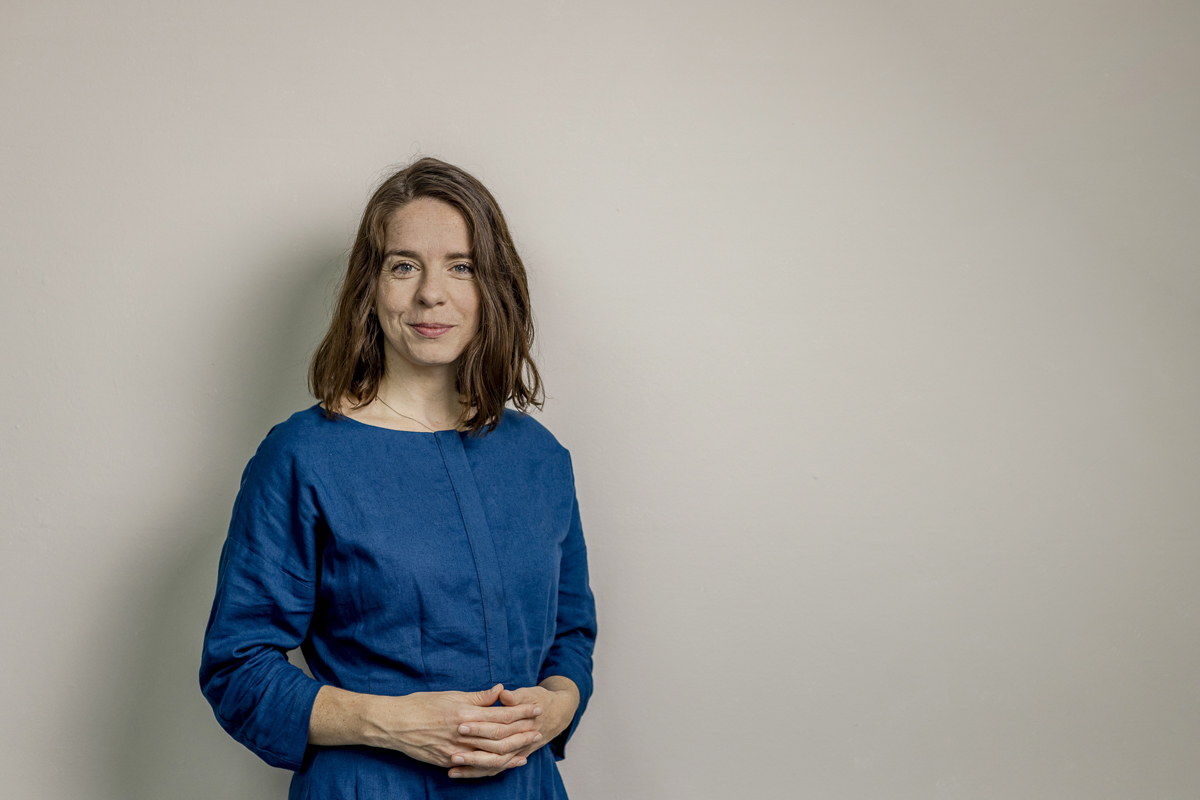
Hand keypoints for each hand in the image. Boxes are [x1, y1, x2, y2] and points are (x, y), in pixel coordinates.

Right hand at [360, 684, 544, 775]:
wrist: (394, 724)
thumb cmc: (421, 705)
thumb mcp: (450, 695)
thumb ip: (477, 696)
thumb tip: (499, 690)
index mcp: (465, 713)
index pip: (501, 714)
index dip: (521, 711)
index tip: (536, 707)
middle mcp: (463, 734)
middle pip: (501, 737)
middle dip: (522, 732)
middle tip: (540, 729)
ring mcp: (456, 751)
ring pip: (491, 755)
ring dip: (513, 752)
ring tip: (528, 748)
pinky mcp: (448, 762)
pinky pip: (476, 767)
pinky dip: (493, 766)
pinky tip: (505, 763)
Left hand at [446, 677, 579, 778]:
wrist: (556, 714)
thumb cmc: (538, 700)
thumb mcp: (529, 693)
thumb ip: (515, 696)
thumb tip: (503, 694)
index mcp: (525, 721)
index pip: (500, 726)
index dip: (480, 726)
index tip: (461, 724)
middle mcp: (522, 740)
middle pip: (496, 749)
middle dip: (473, 751)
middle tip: (452, 751)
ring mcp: (518, 752)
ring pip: (495, 764)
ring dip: (473, 766)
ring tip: (452, 766)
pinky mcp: (512, 758)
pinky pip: (494, 770)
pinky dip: (476, 773)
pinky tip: (458, 773)